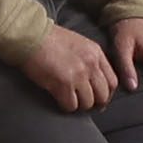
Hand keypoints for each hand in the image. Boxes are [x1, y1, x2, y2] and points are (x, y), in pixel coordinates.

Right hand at [2, 15, 120, 115]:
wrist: (30, 35)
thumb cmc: (49, 39)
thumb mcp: (78, 44)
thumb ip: (89, 59)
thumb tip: (93, 81)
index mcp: (96, 53)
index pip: (112, 81)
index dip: (107, 94)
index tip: (100, 100)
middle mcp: (91, 64)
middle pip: (103, 95)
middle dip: (94, 103)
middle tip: (84, 104)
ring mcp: (78, 75)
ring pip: (87, 103)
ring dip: (78, 105)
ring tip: (69, 99)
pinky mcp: (63, 84)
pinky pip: (71, 105)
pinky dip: (65, 106)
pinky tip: (59, 100)